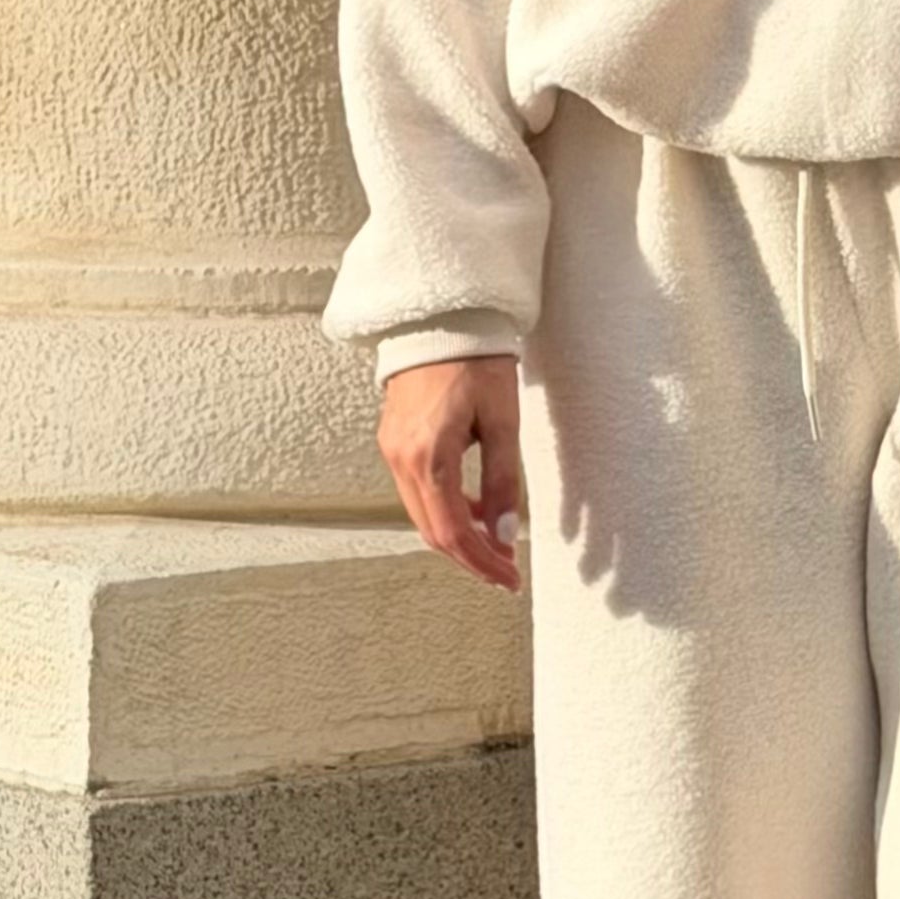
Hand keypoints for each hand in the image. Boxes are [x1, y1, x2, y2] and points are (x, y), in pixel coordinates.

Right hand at [378, 356, 525, 591]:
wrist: (440, 318)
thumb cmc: (476, 360)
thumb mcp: (502, 421)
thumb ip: (502, 482)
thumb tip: (504, 534)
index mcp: (428, 457)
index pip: (452, 532)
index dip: (481, 563)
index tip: (508, 580)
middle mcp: (400, 459)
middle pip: (432, 532)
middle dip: (470, 557)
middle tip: (505, 572)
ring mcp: (392, 451)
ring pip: (422, 515)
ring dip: (457, 536)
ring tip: (496, 545)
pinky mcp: (393, 442)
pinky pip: (416, 492)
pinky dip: (444, 510)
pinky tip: (474, 510)